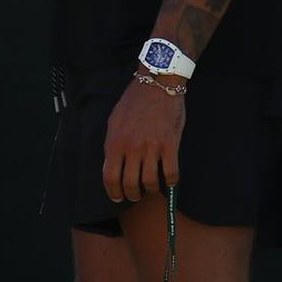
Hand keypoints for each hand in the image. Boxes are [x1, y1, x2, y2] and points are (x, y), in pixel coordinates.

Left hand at [102, 74, 183, 204]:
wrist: (157, 85)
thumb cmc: (134, 102)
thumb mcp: (114, 121)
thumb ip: (112, 143)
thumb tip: (111, 163)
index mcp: (115, 142)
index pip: (110, 177)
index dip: (113, 192)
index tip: (117, 197)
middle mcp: (132, 148)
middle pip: (130, 184)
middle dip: (132, 195)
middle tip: (135, 195)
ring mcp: (152, 147)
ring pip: (150, 182)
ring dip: (150, 190)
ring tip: (151, 188)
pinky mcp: (170, 145)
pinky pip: (171, 173)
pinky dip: (170, 182)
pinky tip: (169, 181)